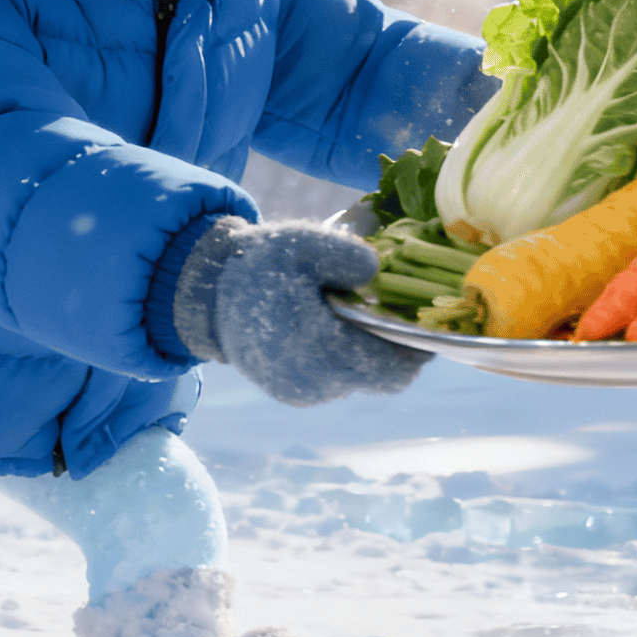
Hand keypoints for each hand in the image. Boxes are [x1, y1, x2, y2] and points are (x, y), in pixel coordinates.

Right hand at [171, 219, 426, 405]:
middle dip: (395, 349)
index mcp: (322, 352)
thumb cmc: (260, 264)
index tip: (429, 326)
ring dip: (368, 352)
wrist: (207, 295)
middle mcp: (314, 384)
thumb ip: (348, 255)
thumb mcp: (304, 243)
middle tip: (403, 316)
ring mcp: (300, 394)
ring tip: (365, 315)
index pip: (393, 371)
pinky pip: (333, 379)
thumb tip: (379, 274)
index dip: (419, 352)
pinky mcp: (290, 393)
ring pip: (357, 378)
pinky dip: (344, 357)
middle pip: (380, 378)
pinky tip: (337, 326)